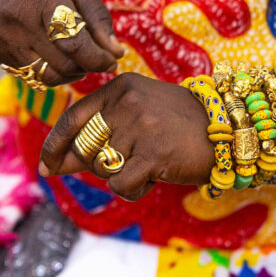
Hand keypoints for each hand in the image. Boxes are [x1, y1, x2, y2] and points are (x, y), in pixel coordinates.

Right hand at [0, 0, 123, 85]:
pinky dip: (46, 69)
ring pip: (46, 76)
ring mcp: (1, 37)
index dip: (97, 59)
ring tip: (75, 56)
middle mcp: (17, 20)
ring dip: (68, 72)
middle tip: (95, 55)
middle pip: (63, 63)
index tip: (111, 60)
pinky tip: (52, 52)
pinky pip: (27, 73)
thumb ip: (97, 15)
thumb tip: (115, 53)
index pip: (74, 43)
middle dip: (86, 65)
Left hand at [39, 73, 215, 200]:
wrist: (228, 129)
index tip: (47, 165)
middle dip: (95, 165)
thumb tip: (54, 164)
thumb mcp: (138, 113)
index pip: (72, 118)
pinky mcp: (153, 153)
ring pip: (102, 168)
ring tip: (148, 164)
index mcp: (120, 86)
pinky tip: (152, 177)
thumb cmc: (178, 125)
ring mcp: (141, 126)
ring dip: (120, 176)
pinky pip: (119, 184)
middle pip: (83, 148)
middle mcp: (127, 101)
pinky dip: (132, 189)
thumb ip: (99, 131)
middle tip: (125, 164)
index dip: (54, 145)